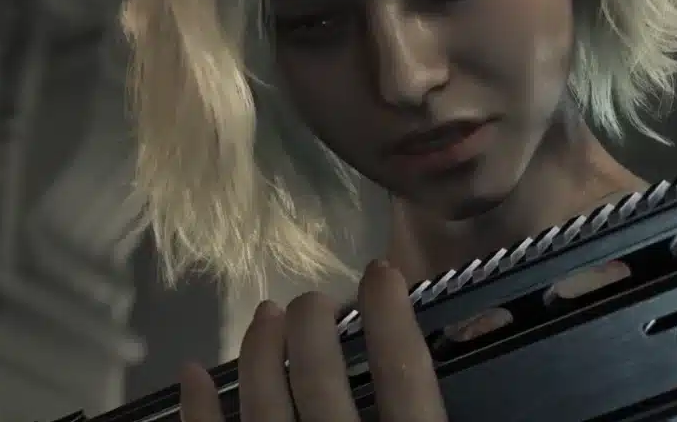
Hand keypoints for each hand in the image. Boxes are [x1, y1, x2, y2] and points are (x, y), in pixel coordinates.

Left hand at [180, 259, 448, 421]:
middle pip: (320, 376)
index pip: (403, 373)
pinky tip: (193, 372)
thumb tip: (483, 336)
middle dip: (313, 324)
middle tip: (315, 300)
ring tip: (267, 313)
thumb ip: (441, 403)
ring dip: (260, 349)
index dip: (391, 314)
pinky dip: (198, 406)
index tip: (381, 270)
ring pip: (262, 402)